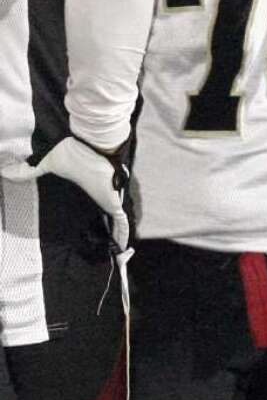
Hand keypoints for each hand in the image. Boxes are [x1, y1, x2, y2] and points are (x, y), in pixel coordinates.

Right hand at [1, 136, 129, 250]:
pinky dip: (123, 235)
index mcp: (90, 191)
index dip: (95, 219)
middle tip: (103, 249)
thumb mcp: (47, 164)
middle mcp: (101, 197)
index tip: (89, 232)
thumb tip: (5, 172)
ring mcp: (110, 200)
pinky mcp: (114, 202)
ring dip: (117, 237)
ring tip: (116, 253)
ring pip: (118, 224)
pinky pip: (122, 223)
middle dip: (108, 232)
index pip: (94, 208)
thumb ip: (29, 171)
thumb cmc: (73, 153)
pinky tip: (122, 248)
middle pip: (108, 219)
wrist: (89, 146)